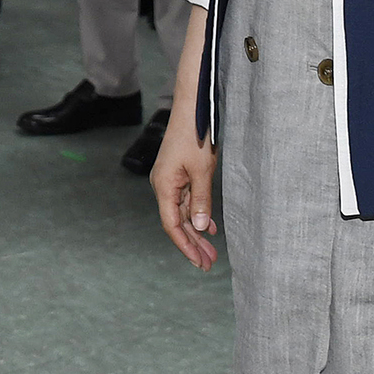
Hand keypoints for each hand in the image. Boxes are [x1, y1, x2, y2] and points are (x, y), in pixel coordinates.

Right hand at [151, 110, 219, 270]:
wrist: (192, 109)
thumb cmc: (195, 136)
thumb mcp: (201, 171)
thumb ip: (200, 201)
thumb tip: (198, 228)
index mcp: (164, 186)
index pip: (171, 225)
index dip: (185, 245)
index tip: (198, 262)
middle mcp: (163, 186)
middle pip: (176, 222)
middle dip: (192, 244)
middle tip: (208, 264)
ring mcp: (171, 180)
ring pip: (183, 213)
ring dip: (196, 232)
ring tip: (210, 252)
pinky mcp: (179, 174)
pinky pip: (187, 201)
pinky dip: (198, 214)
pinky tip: (208, 227)